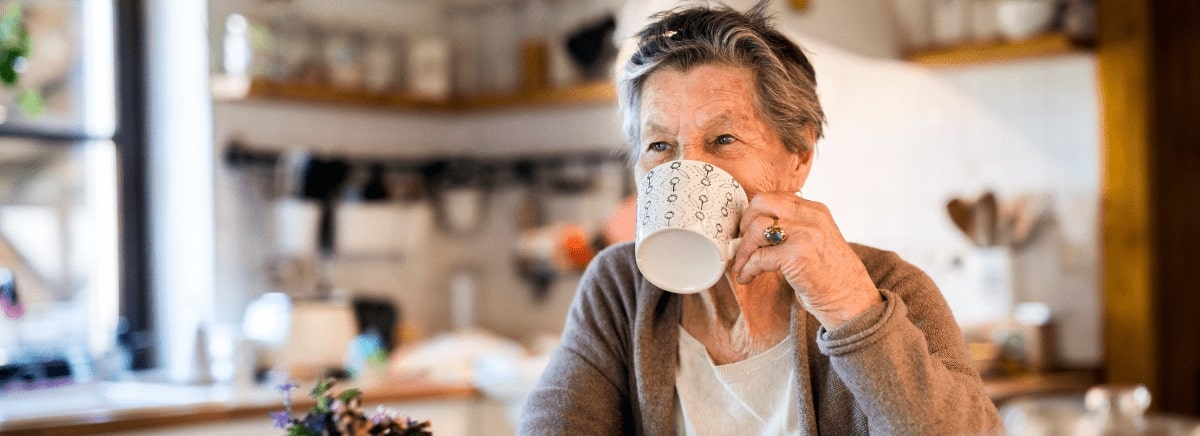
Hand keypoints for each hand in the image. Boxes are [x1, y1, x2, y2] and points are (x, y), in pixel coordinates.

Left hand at [730, 192, 881, 328]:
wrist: (851, 300)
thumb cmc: (831, 275)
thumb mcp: (817, 240)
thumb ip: (795, 227)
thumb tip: (756, 229)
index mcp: (815, 210)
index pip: (775, 197)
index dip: (755, 213)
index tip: (747, 230)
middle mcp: (811, 217)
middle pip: (762, 203)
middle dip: (744, 223)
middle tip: (743, 244)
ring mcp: (805, 234)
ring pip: (756, 228)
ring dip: (743, 250)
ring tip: (742, 266)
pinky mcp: (796, 256)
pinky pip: (759, 257)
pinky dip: (747, 268)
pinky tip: (746, 277)